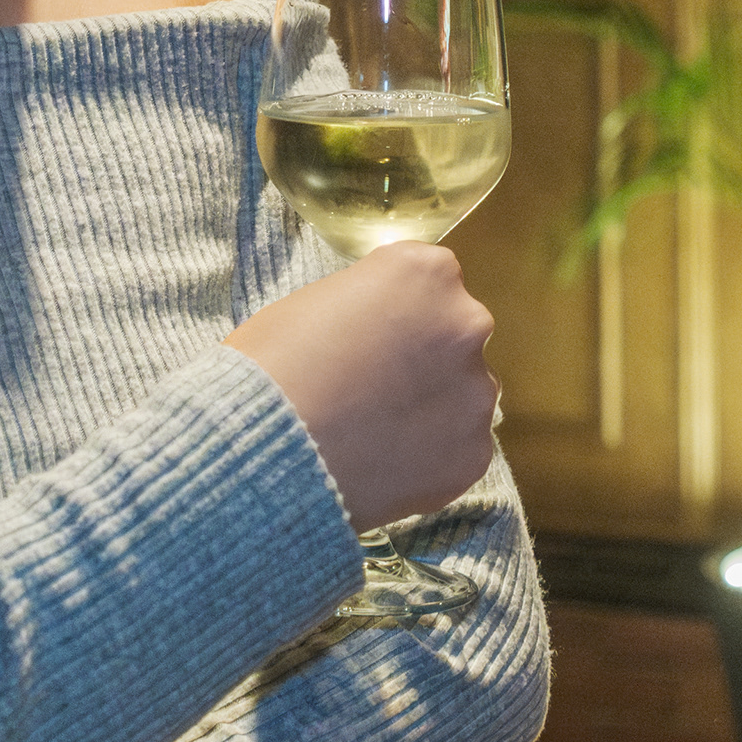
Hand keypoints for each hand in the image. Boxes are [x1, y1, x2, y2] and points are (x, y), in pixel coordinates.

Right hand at [223, 240, 497, 529]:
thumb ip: (369, 305)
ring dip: (430, 409)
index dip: (393, 312)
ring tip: (373, 436)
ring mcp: (477, 393)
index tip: (367, 336)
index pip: (427, 282)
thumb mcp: (315, 301)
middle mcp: (467, 324)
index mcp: (427, 273)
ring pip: (461, 397)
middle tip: (373, 390)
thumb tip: (378, 327)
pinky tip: (383, 468)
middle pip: (454, 336)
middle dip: (424, 358)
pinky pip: (457, 451)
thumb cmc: (272, 366)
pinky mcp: (474, 455)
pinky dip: (429, 459)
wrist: (264, 452)